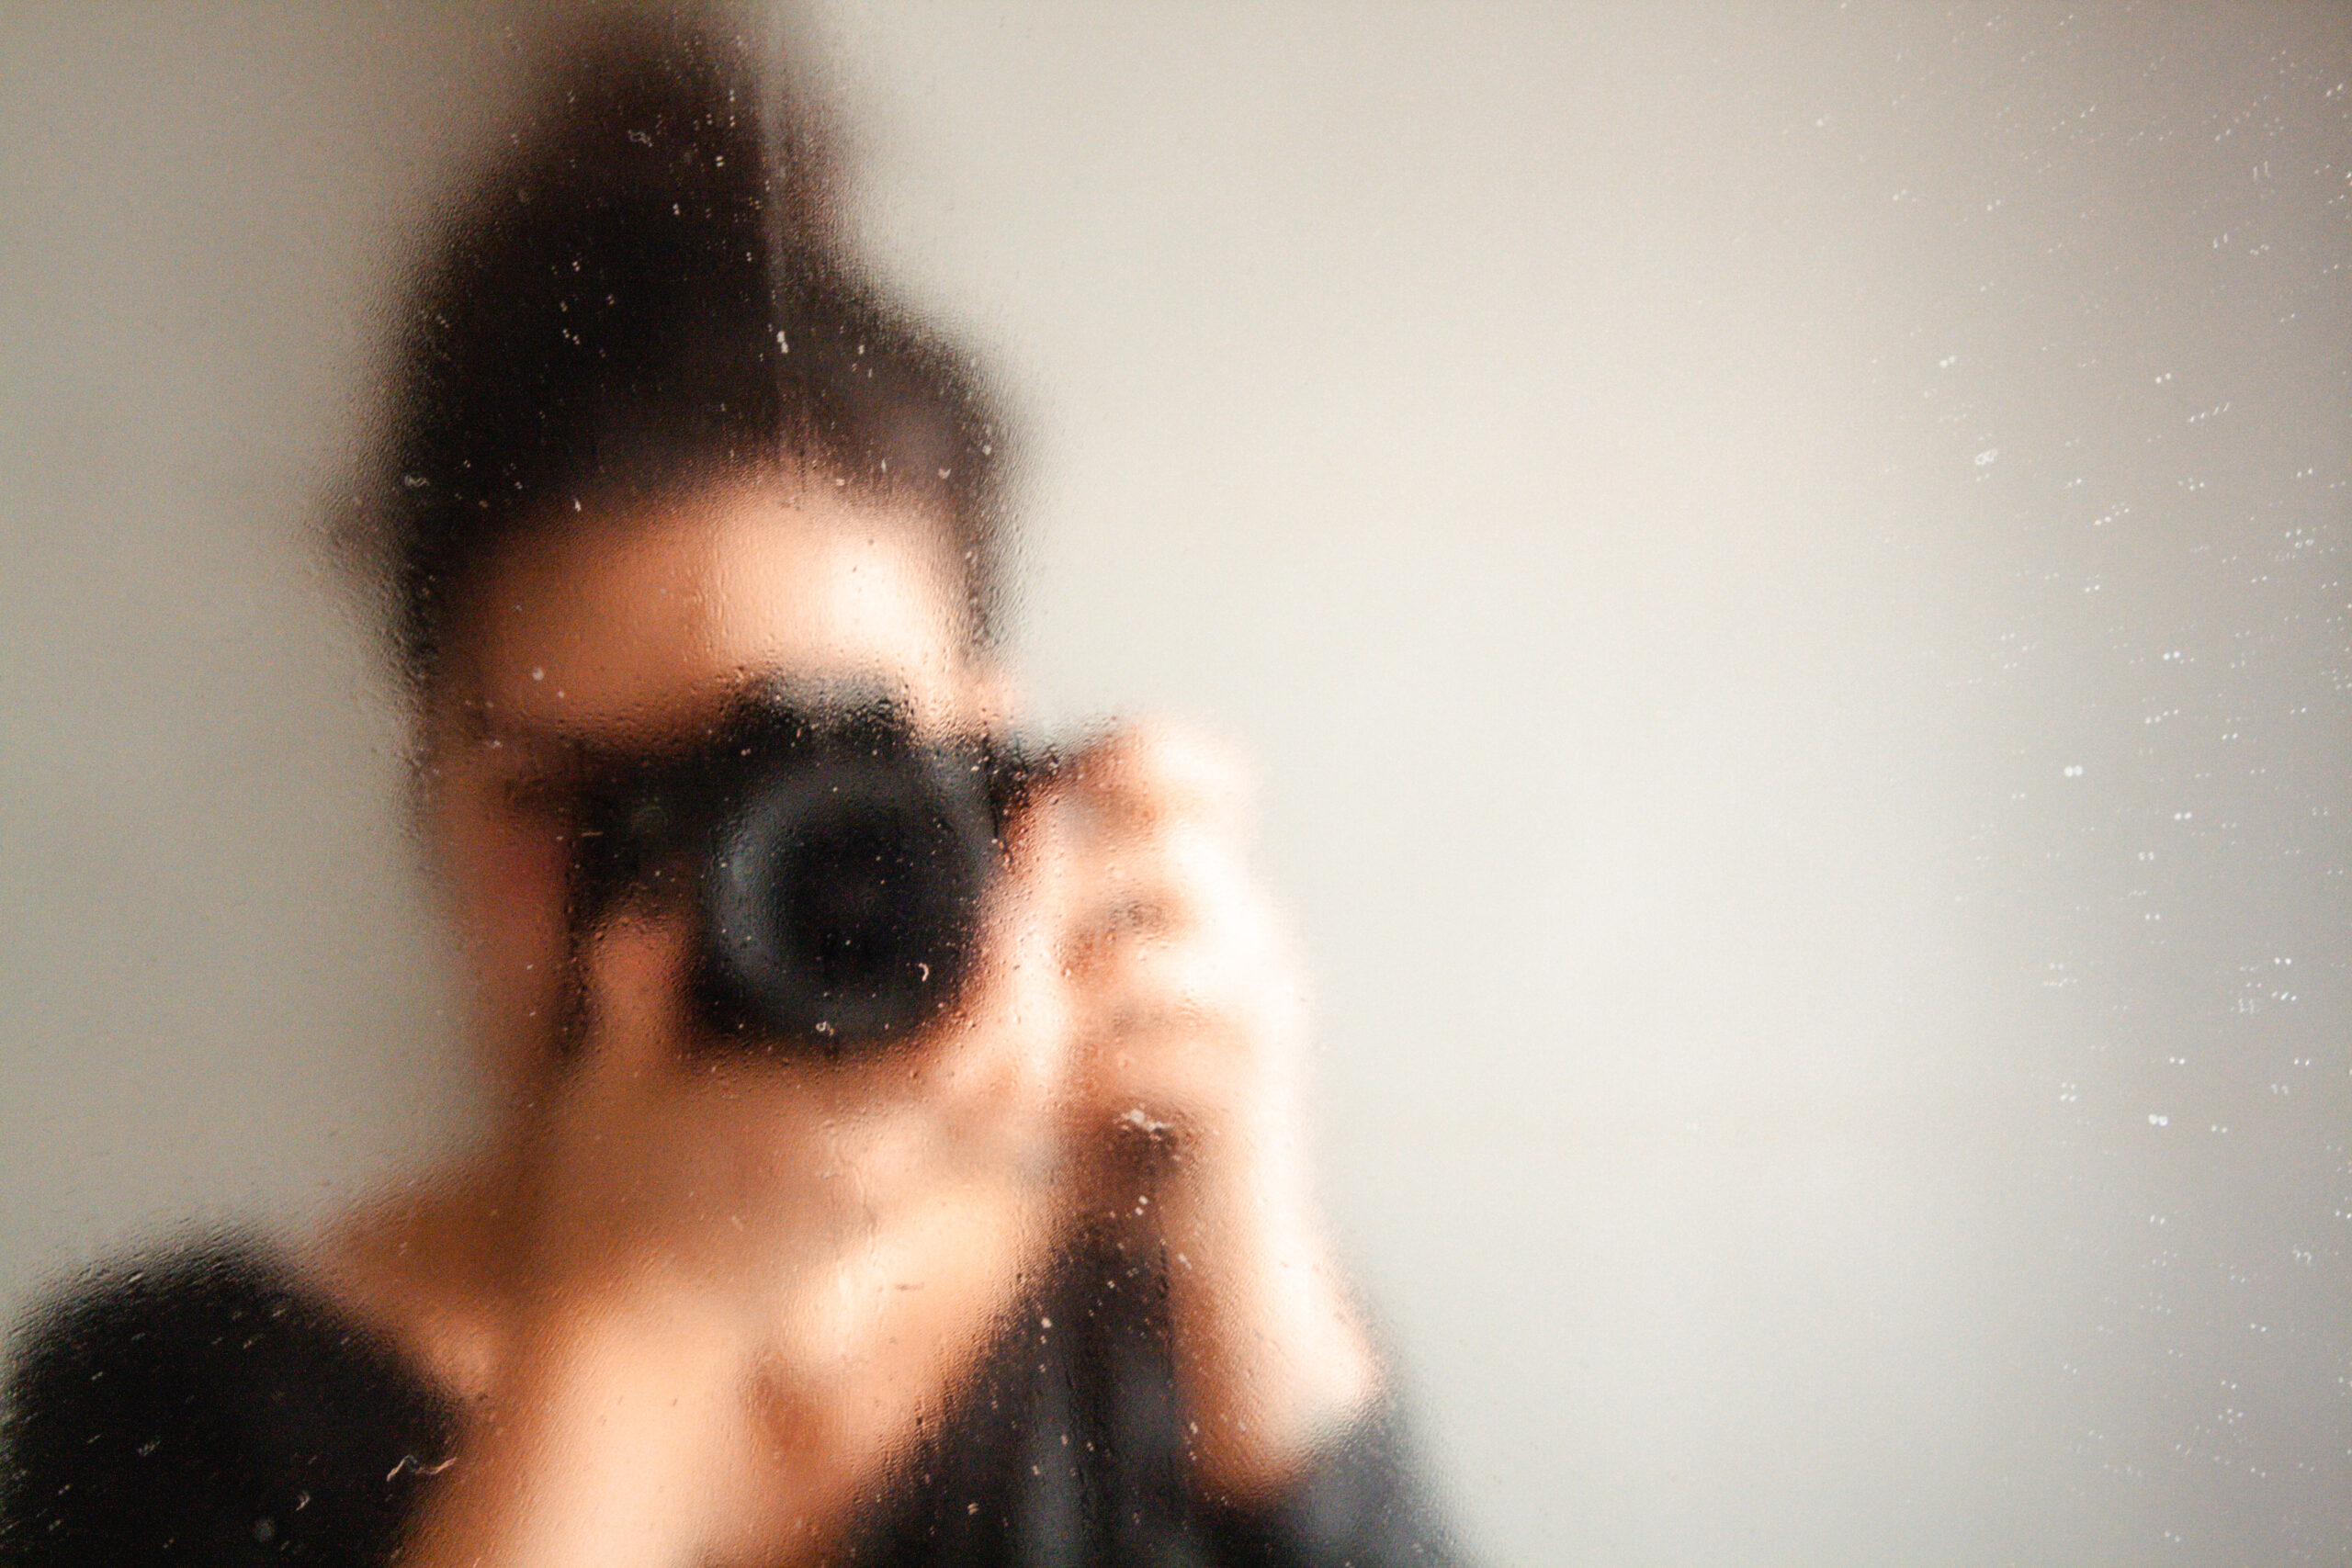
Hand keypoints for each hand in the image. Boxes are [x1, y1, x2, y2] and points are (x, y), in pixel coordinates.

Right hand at [410, 802, 1080, 1567]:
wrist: (637, 1341)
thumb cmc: (616, 1215)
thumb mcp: (610, 1085)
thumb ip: (636, 982)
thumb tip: (665, 898)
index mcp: (829, 1134)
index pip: (961, 1056)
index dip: (1007, 967)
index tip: (1008, 879)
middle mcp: (891, 1162)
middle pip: (1027, 1068)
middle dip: (1047, 961)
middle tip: (1035, 857)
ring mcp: (909, 1183)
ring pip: (1029, 1094)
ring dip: (1043, 1000)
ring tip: (1022, 906)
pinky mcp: (910, 1189)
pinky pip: (1002, 1114)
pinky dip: (1019, 1043)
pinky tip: (1003, 983)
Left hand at [1048, 720, 1381, 1501]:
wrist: (1226, 1260)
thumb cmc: (1141, 1128)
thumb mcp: (1095, 1016)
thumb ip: (1061, 938)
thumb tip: (984, 852)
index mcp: (1220, 904)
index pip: (1206, 784)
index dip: (1147, 753)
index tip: (1063, 756)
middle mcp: (1254, 939)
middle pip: (1160, 849)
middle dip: (1049, 878)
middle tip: (973, 928)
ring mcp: (1260, 1011)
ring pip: (1135, 956)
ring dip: (1036, 994)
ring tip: (978, 1044)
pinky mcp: (1247, 1091)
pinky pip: (1137, 1055)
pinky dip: (1062, 1080)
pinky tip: (1025, 1113)